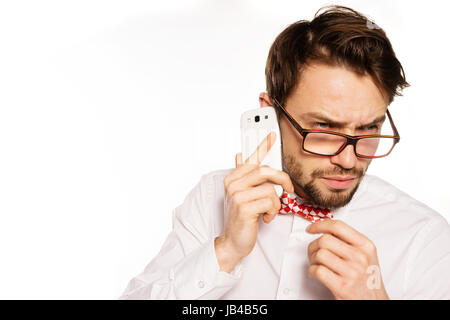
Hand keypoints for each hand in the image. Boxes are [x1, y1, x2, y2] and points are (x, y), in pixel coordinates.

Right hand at [215, 131, 293, 272]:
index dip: (263, 145)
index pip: (250, 158)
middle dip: (282, 180)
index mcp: (233, 178)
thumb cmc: (241, 219)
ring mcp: (237, 195)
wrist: (233, 241)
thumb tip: (239, 155)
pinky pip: (270, 202)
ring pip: (270, 189)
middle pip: (265, 171)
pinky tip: (265, 217)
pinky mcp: (244, 207)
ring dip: (276, 203)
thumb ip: (243, 176)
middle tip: (288, 190)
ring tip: (268, 211)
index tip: (273, 134)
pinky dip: (273, 212)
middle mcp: (233, 184)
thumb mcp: (241, 195)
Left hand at [306, 219, 388, 299]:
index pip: (338, 226)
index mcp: (365, 246)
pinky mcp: (342, 286)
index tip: (311, 228)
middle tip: (314, 252)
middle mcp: (360, 257)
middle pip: (325, 240)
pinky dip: (312, 271)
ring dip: (312, 259)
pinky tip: (316, 273)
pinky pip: (318, 270)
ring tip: (316, 264)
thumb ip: (349, 241)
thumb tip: (325, 229)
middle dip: (314, 245)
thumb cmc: (367, 279)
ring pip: (319, 254)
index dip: (320, 225)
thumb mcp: (366, 255)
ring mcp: (352, 272)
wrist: (373, 301)